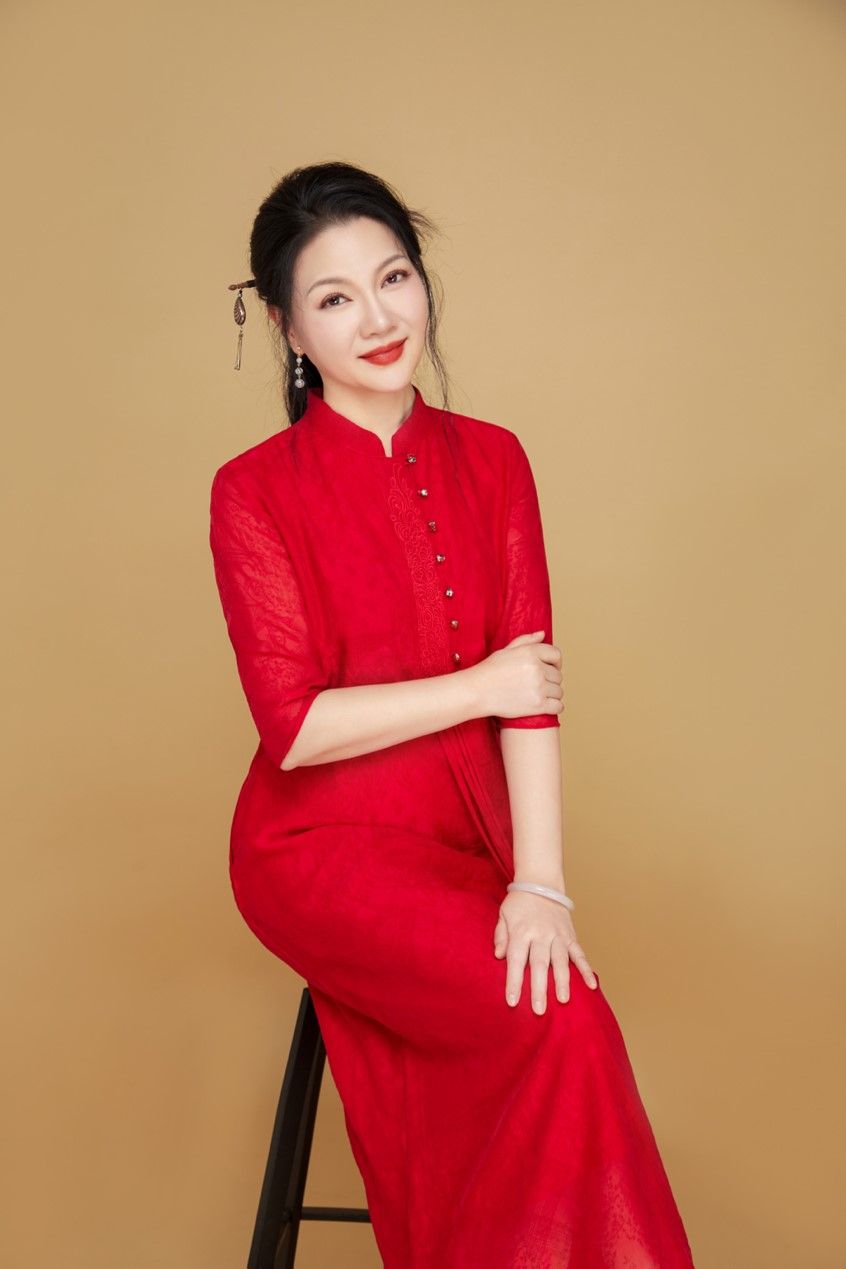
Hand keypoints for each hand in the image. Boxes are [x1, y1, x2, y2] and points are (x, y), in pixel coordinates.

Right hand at [467, 630, 563, 720]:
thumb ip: (526, 640)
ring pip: (559, 691)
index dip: (556, 662)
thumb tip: (543, 634)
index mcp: (530, 652)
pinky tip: (546, 705)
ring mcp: (538, 687)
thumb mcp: (506, 650)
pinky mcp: (538, 705)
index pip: (556, 655)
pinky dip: (555, 707)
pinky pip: (558, 706)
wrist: (476, 692)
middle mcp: (536, 668)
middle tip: (539, 684)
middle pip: (558, 675)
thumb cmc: (489, 671)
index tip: (552, 668)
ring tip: (540, 694)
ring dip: (552, 694)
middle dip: (551, 679)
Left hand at [493, 888, 597, 1013]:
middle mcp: (540, 934)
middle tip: (538, 1010)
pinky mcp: (570, 935)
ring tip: (563, 1000)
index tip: (512, 1001)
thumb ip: (501, 936)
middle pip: (539, 964)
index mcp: (521, 931)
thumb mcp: (503, 915)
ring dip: (562, 981)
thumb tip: (498, 956)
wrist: (541, 882)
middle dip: (539, 988)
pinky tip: (591, 985)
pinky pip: (579, 954)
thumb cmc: (519, 902)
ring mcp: (558, 935)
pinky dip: (585, 969)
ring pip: (560, 961)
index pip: (516, 960)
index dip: (514, 981)